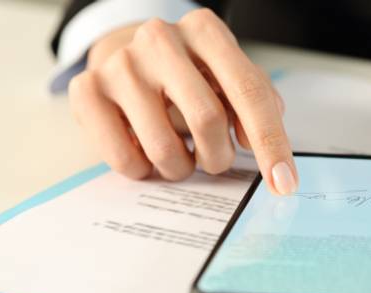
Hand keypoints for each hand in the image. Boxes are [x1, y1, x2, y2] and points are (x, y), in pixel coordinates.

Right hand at [69, 9, 297, 194]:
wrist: (126, 56)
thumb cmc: (187, 74)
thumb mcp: (226, 75)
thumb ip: (256, 102)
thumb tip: (265, 148)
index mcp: (205, 31)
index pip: (248, 91)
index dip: (271, 144)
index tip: (284, 183)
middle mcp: (161, 39)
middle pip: (208, 120)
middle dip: (218, 158)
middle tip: (213, 161)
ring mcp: (120, 64)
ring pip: (165, 148)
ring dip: (181, 169)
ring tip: (179, 157)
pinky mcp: (87, 90)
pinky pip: (124, 160)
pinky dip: (144, 172)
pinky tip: (146, 155)